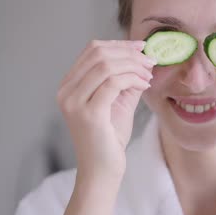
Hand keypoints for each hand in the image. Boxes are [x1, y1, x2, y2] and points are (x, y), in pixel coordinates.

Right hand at [56, 40, 155, 179]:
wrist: (102, 170)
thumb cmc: (110, 138)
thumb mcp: (119, 101)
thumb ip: (126, 79)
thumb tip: (142, 58)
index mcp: (69, 85)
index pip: (92, 50)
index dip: (119, 44)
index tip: (141, 48)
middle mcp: (66, 91)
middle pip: (98, 53)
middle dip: (129, 53)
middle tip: (149, 61)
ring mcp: (74, 102)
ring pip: (106, 66)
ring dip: (133, 66)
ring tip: (149, 75)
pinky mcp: (88, 113)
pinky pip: (113, 82)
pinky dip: (133, 79)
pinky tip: (144, 85)